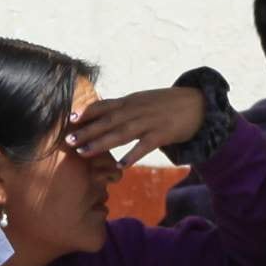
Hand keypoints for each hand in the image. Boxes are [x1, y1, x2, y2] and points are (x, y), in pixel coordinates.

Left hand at [63, 85, 207, 162]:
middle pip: (108, 120)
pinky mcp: (162, 134)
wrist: (198, 103)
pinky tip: (120, 164)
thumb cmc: (166, 104)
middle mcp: (137, 109)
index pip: (104, 105)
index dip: (87, 112)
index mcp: (131, 101)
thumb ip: (123, 108)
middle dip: (87, 130)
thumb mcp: (142, 101)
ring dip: (101, 142)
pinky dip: (132, 154)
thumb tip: (101, 115)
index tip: (70, 119)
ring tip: (83, 152)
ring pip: (121, 132)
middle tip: (67, 141)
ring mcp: (149, 121)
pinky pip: (145, 146)